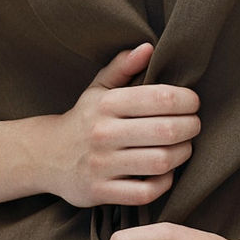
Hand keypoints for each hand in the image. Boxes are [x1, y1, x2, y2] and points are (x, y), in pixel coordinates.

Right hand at [49, 43, 200, 207]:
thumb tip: (148, 47)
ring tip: (184, 147)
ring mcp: (101, 165)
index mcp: (106, 104)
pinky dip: (163, 183)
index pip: (161, 98)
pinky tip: (165, 172)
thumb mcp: (98, 88)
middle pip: (167, 130)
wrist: (45, 156)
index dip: (187, 100)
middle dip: (191, 127)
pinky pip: (145, 192)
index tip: (192, 103)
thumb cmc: (83, 119)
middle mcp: (103, 133)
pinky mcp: (100, 192)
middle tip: (194, 125)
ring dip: (182, 154)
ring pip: (160, 161)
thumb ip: (123, 66)